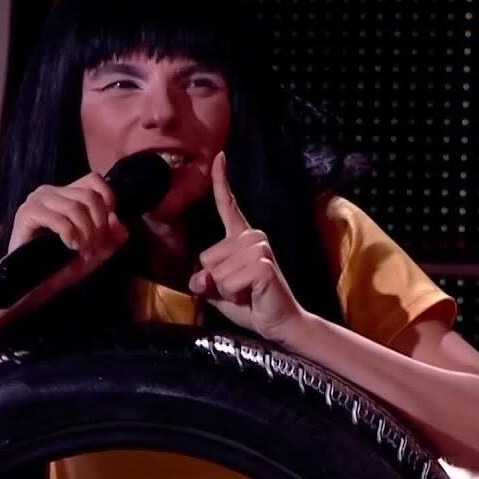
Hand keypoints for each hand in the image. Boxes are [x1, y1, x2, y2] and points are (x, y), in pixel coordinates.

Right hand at [5, 172, 129, 304]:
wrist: (28, 285)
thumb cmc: (58, 267)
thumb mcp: (93, 252)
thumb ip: (109, 238)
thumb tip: (120, 222)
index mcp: (66, 194)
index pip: (94, 180)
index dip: (108, 201)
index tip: (107, 228)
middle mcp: (51, 192)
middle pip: (89, 196)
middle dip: (99, 225)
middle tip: (94, 248)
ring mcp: (37, 201)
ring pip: (76, 207)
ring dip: (86, 233)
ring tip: (83, 251)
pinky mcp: (26, 214)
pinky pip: (58, 219)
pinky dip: (70, 235)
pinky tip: (70, 246)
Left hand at [189, 151, 308, 345]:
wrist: (279, 323)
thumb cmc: (249, 303)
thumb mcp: (218, 291)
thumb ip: (204, 281)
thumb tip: (199, 279)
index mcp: (241, 237)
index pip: (228, 204)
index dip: (222, 181)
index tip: (220, 156)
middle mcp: (252, 235)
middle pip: (207, 257)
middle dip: (215, 281)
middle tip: (240, 289)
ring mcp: (259, 246)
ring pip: (216, 271)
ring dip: (226, 289)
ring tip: (247, 292)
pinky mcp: (263, 263)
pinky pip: (228, 281)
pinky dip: (234, 294)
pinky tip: (252, 295)